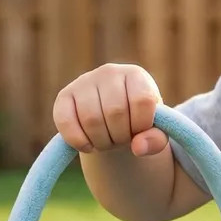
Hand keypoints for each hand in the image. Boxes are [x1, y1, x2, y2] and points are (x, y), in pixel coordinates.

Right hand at [52, 63, 167, 155]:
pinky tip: (88, 146)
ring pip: (92, 119)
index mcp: (136, 76)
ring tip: (107, 141)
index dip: (142, 124)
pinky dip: (78, 141)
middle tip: (122, 140)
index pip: (142, 100)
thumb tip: (138, 148)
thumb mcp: (153, 130)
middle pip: (116, 112)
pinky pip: (66, 121)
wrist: (113, 120)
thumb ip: (156, 140)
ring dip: (102, 142)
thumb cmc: (137, 122)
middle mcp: (109, 72)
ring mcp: (84, 82)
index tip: (140, 131)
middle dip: (121, 136)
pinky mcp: (64, 96)